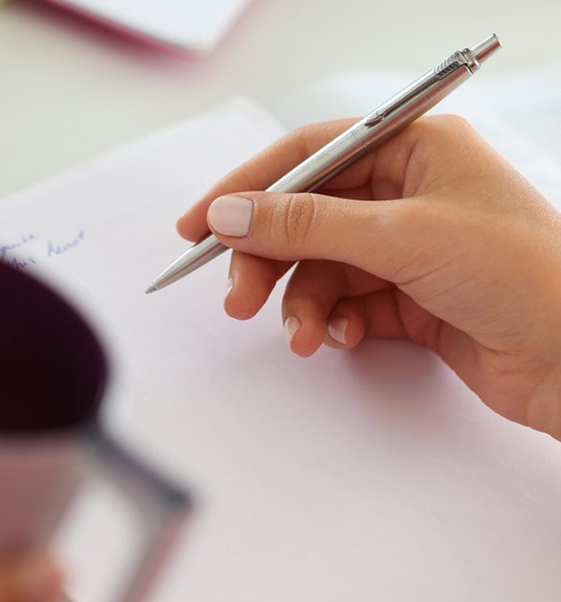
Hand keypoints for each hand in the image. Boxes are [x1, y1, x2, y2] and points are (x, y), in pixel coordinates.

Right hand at [177, 116, 560, 438]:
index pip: (308, 156)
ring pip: (322, 268)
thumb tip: (230, 213)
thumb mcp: (399, 236)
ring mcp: (407, 247)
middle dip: (269, 260)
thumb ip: (306, 225)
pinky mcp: (407, 296)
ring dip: (302, 303)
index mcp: (414, 148)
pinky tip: (340, 339)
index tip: (199, 224)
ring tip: (300, 336)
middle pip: (307, 218)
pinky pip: (347, 302)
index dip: (248, 189)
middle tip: (236, 298)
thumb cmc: (518, 275)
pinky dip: (334, 322)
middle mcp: (407, 193)